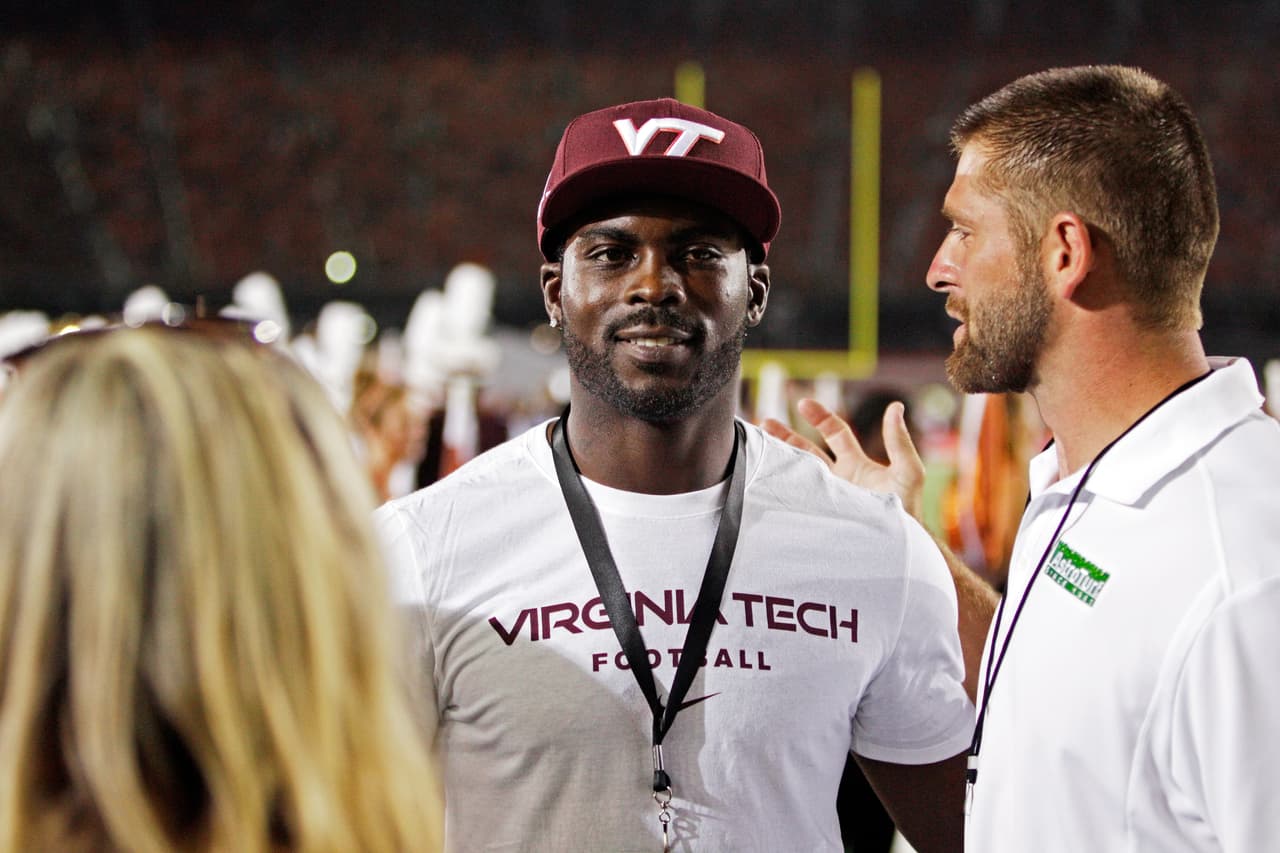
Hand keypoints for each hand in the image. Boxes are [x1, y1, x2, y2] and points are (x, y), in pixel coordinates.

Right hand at [761, 398, 924, 519]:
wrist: (898, 545)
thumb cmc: (907, 509)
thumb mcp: (908, 470)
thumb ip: (899, 440)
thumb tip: (895, 406)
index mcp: (856, 464)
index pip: (835, 433)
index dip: (820, 417)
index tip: (803, 404)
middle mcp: (838, 478)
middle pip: (808, 450)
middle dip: (786, 435)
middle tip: (766, 423)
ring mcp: (826, 497)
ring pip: (798, 472)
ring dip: (779, 458)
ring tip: (757, 446)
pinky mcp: (818, 514)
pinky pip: (796, 498)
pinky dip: (781, 487)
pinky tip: (765, 478)